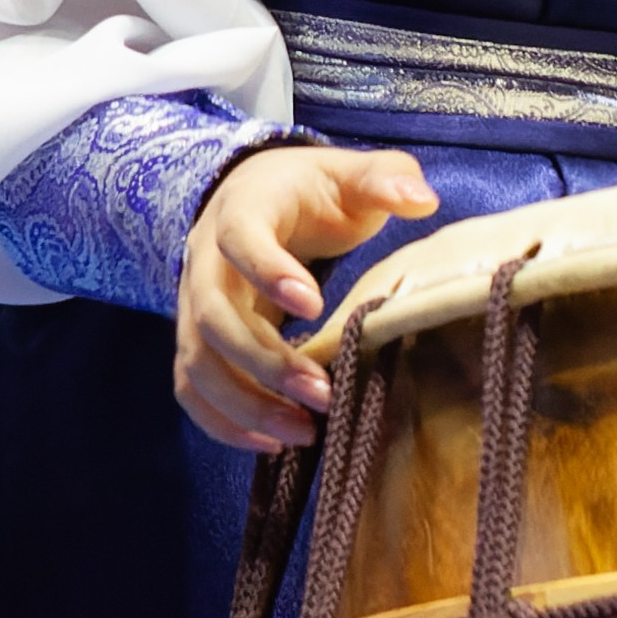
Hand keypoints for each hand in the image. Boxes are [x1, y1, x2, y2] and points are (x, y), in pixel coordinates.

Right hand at [176, 145, 437, 452]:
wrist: (262, 196)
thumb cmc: (313, 190)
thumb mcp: (350, 173)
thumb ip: (386, 178)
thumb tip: (424, 200)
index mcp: (243, 208)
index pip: (240, 238)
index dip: (268, 273)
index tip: (315, 307)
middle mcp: (205, 260)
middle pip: (212, 317)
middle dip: (264, 363)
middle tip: (320, 393)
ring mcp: (193, 305)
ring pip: (197, 362)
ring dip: (244, 404)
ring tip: (302, 432)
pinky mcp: (197, 341)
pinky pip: (192, 389)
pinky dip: (222, 422)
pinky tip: (271, 443)